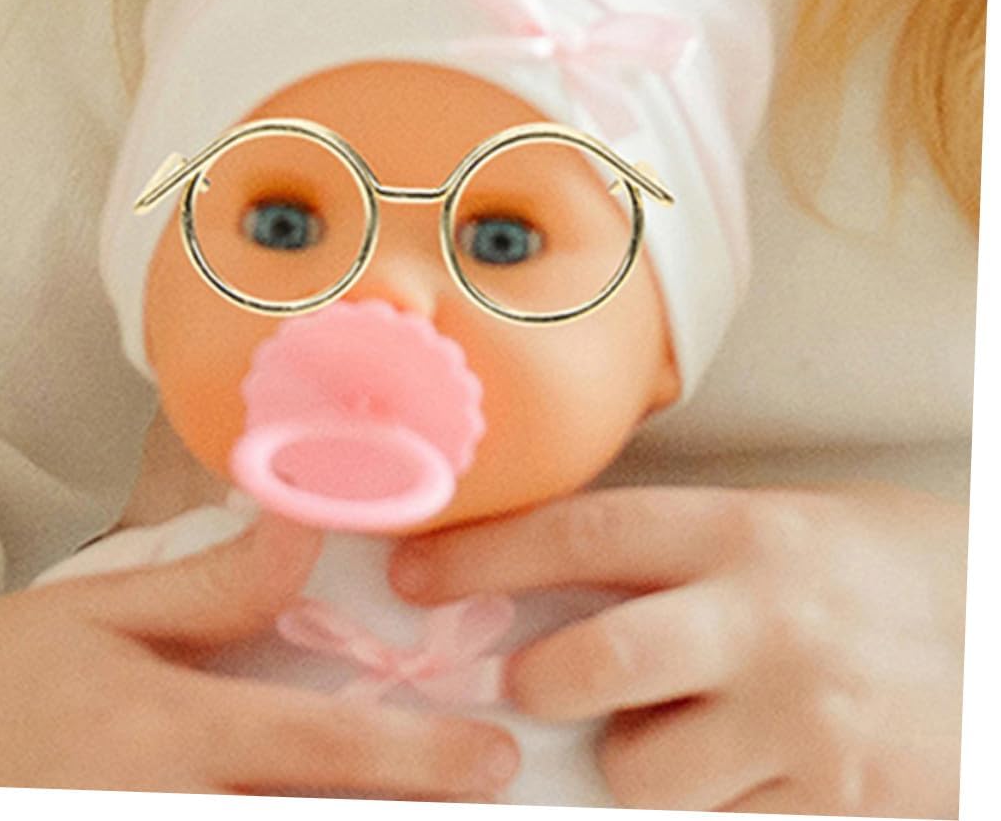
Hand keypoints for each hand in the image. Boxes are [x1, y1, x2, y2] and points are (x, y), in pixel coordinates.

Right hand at [0, 514, 518, 798]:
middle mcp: (149, 812)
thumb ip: (216, 584)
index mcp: (156, 728)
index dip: (416, 756)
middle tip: (480, 803)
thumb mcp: (102, 610)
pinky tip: (307, 820)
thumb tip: (309, 524)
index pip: (313, 745)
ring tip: (409, 815)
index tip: (491, 760)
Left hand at [389, 483, 965, 815]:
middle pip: (593, 660)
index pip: (585, 532)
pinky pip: (717, 819)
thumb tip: (565, 575)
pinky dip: (705, 801)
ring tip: (669, 730)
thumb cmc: (901, 571)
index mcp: (746, 531)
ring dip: (628, 760)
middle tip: (527, 679)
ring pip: (643, 768)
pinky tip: (744, 765)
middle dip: (536, 680)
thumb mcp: (796, 525)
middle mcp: (764, 619)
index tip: (416, 571)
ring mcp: (801, 720)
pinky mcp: (833, 800)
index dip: (484, 553)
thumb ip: (687, 549)